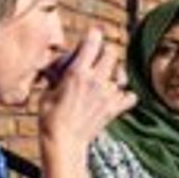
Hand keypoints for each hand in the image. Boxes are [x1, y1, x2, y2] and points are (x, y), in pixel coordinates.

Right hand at [39, 27, 136, 151]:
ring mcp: (108, 95)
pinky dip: (126, 96)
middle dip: (105, 53)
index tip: (92, 35)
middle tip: (97, 60)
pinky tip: (116, 97)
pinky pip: (130, 97)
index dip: (93, 35)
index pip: (92, 42)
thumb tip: (61, 68)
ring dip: (115, 74)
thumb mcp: (48, 91)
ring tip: (106, 80)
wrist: (64, 142)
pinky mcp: (114, 109)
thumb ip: (58, 75)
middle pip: (112, 53)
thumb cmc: (50, 118)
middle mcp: (96, 80)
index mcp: (78, 72)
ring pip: (122, 74)